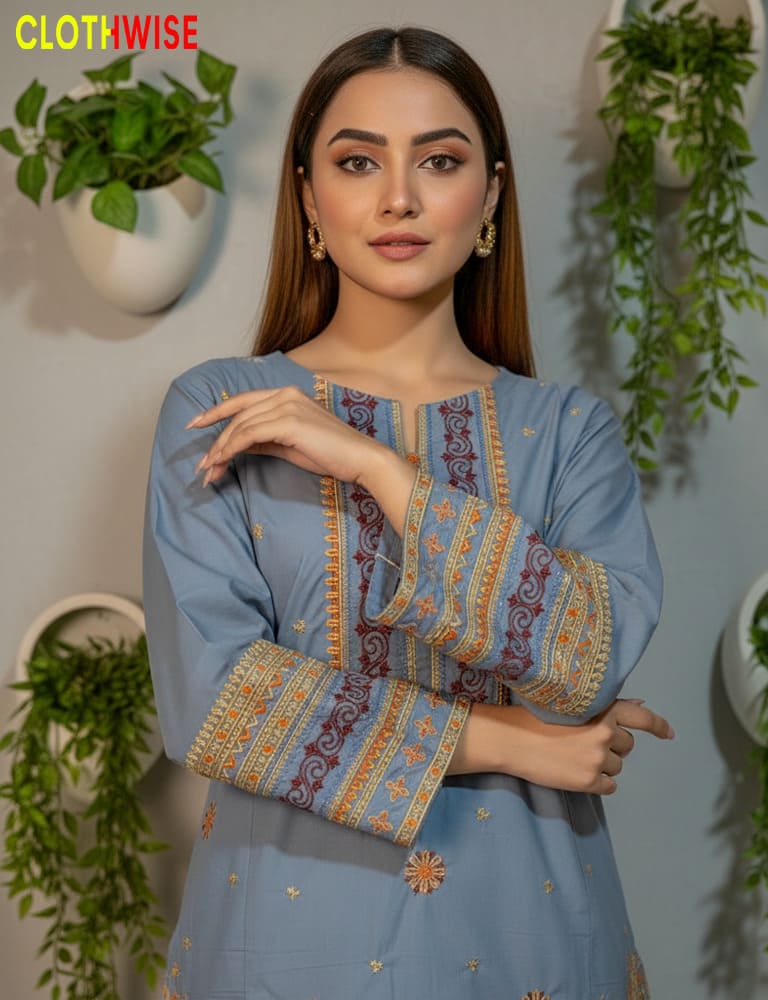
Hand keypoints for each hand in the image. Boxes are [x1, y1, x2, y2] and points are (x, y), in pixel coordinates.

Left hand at [187, 385, 390, 484]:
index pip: (243, 400)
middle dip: (216, 441)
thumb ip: (265, 440)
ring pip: (240, 426)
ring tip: (209, 471)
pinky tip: (223, 462)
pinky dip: (231, 449)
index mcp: (288, 394)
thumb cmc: (331, 454)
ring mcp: (287, 406)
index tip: (194, 424)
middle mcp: (285, 394)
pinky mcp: (288, 422)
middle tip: (202, 466)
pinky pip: (249, 435)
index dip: (215, 411)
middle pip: (238, 415)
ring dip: (220, 450)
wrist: (360, 459)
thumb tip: (239, 446)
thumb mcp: (291, 445)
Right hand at [450, 698, 673, 793]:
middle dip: (612, 747)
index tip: (669, 734)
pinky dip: (596, 783)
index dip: (658, 726)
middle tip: (583, 744)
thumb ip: (607, 708)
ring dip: (601, 765)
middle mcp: (604, 733)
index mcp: (602, 710)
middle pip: (627, 747)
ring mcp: (597, 758)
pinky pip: (608, 786)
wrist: (510, 739)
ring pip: (617, 767)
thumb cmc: (535, 718)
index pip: (641, 718)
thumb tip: (639, 705)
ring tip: (572, 757)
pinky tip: (574, 772)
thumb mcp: (571, 706)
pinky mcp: (589, 781)